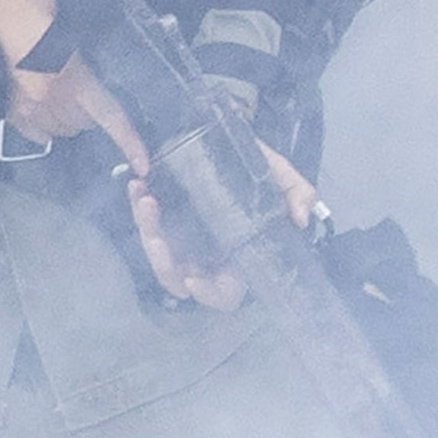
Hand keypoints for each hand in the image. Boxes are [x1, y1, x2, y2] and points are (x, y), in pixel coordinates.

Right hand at [0, 0, 143, 161]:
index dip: (128, 141)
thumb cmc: (50, 8)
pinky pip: (32, 129)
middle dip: (88, 113)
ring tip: (61, 92)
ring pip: (59, 130)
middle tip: (84, 87)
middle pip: (82, 125)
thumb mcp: (85, 33)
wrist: (8, 4)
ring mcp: (27, 102)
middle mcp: (50, 98)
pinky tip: (40, 106)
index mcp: (73, 79)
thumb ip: (97, 63)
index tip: (143, 165)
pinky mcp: (11, 102)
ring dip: (65, 117)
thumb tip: (111, 85)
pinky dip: (39, 124)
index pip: (109, 116)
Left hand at [126, 133, 322, 312]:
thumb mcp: (283, 179)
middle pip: (177, 278)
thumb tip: (300, 218)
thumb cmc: (259, 169)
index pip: (223, 293)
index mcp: (237, 258)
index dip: (208, 294)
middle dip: (163, 263)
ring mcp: (182, 238)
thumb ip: (298, 195)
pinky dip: (137, 208)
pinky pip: (145, 223)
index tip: (193, 280)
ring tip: (146, 199)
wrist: (232, 143)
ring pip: (156, 252)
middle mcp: (206, 255)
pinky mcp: (163, 217)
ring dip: (147, 230)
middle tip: (157, 238)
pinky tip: (138, 185)